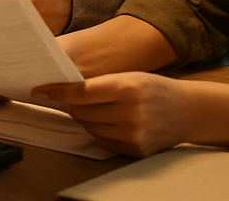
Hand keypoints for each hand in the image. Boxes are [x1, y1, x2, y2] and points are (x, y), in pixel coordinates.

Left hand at [32, 72, 190, 156]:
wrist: (188, 111)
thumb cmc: (154, 87)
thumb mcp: (129, 76)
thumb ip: (100, 83)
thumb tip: (64, 90)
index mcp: (127, 87)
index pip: (82, 92)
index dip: (58, 90)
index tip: (40, 89)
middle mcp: (130, 113)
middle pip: (82, 111)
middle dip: (71, 103)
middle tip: (69, 96)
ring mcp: (134, 135)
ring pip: (89, 127)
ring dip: (83, 117)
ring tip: (92, 108)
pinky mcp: (135, 150)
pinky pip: (102, 141)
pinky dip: (97, 130)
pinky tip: (106, 120)